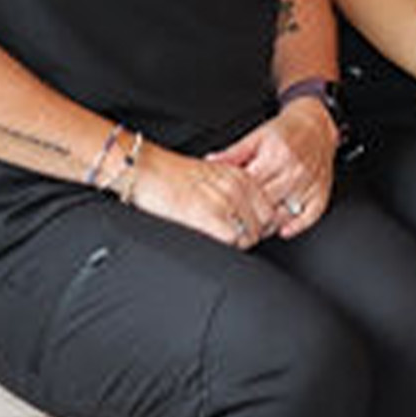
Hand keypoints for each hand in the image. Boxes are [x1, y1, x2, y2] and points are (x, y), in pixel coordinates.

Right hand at [127, 140, 279, 247]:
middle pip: (263, 225)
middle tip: (232, 239)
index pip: (269, 209)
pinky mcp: (208, 215)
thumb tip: (244, 216)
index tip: (247, 231)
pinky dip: (226, 247)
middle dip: (251, 236)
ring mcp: (224, 200)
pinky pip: (233, 240)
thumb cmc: (171, 175)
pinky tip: (212, 241)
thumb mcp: (212, 175)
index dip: (259, 226)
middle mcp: (237, 187)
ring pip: (250, 235)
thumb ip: (232, 191)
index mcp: (240, 176)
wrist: (146, 170)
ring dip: (238, 244)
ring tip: (220, 241)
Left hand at [216, 95, 340, 236]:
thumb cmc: (285, 132)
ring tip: (255, 228)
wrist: (316, 124)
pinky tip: (283, 229)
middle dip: (249, 216)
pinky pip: (309, 217)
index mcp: (275, 156)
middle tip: (237, 224)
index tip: (225, 208)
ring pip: (285, 214)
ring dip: (269, 225)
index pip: (250, 187)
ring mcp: (309, 183)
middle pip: (266, 204)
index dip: (235, 200)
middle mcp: (294, 170)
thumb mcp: (256, 137)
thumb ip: (233, 153)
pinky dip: (296, 226)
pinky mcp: (321, 192)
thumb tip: (209, 162)